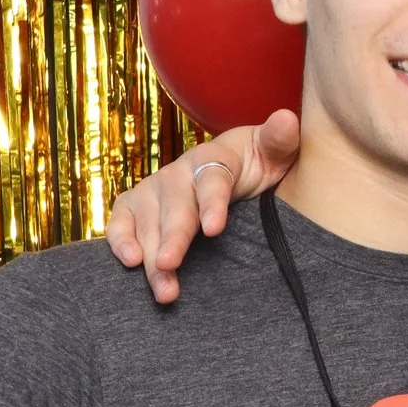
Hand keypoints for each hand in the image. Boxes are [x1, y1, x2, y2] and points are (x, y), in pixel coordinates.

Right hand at [104, 112, 300, 302]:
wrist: (236, 164)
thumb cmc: (259, 160)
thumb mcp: (275, 150)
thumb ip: (280, 139)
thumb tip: (287, 118)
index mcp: (213, 157)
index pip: (212, 180)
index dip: (211, 203)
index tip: (214, 230)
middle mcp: (178, 172)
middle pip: (175, 207)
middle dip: (172, 238)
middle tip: (170, 266)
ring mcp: (155, 189)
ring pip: (147, 221)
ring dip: (150, 255)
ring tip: (162, 288)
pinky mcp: (138, 205)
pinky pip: (122, 221)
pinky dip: (120, 239)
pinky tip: (129, 263)